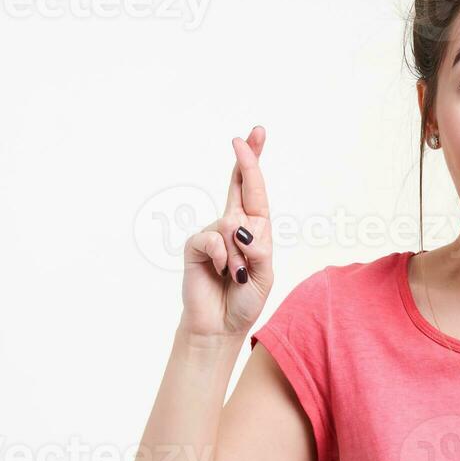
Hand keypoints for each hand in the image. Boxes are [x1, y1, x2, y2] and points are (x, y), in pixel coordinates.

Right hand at [180, 126, 273, 339]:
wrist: (220, 326)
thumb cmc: (244, 300)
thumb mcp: (263, 275)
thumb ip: (258, 250)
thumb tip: (239, 227)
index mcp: (255, 229)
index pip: (255, 190)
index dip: (254, 162)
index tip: (255, 135)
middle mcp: (234, 225)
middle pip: (238, 184)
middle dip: (246, 159)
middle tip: (247, 134)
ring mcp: (213, 234)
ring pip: (232, 226)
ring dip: (239, 255)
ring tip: (235, 275)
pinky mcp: (196, 245)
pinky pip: (214, 240)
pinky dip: (223, 259)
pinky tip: (221, 273)